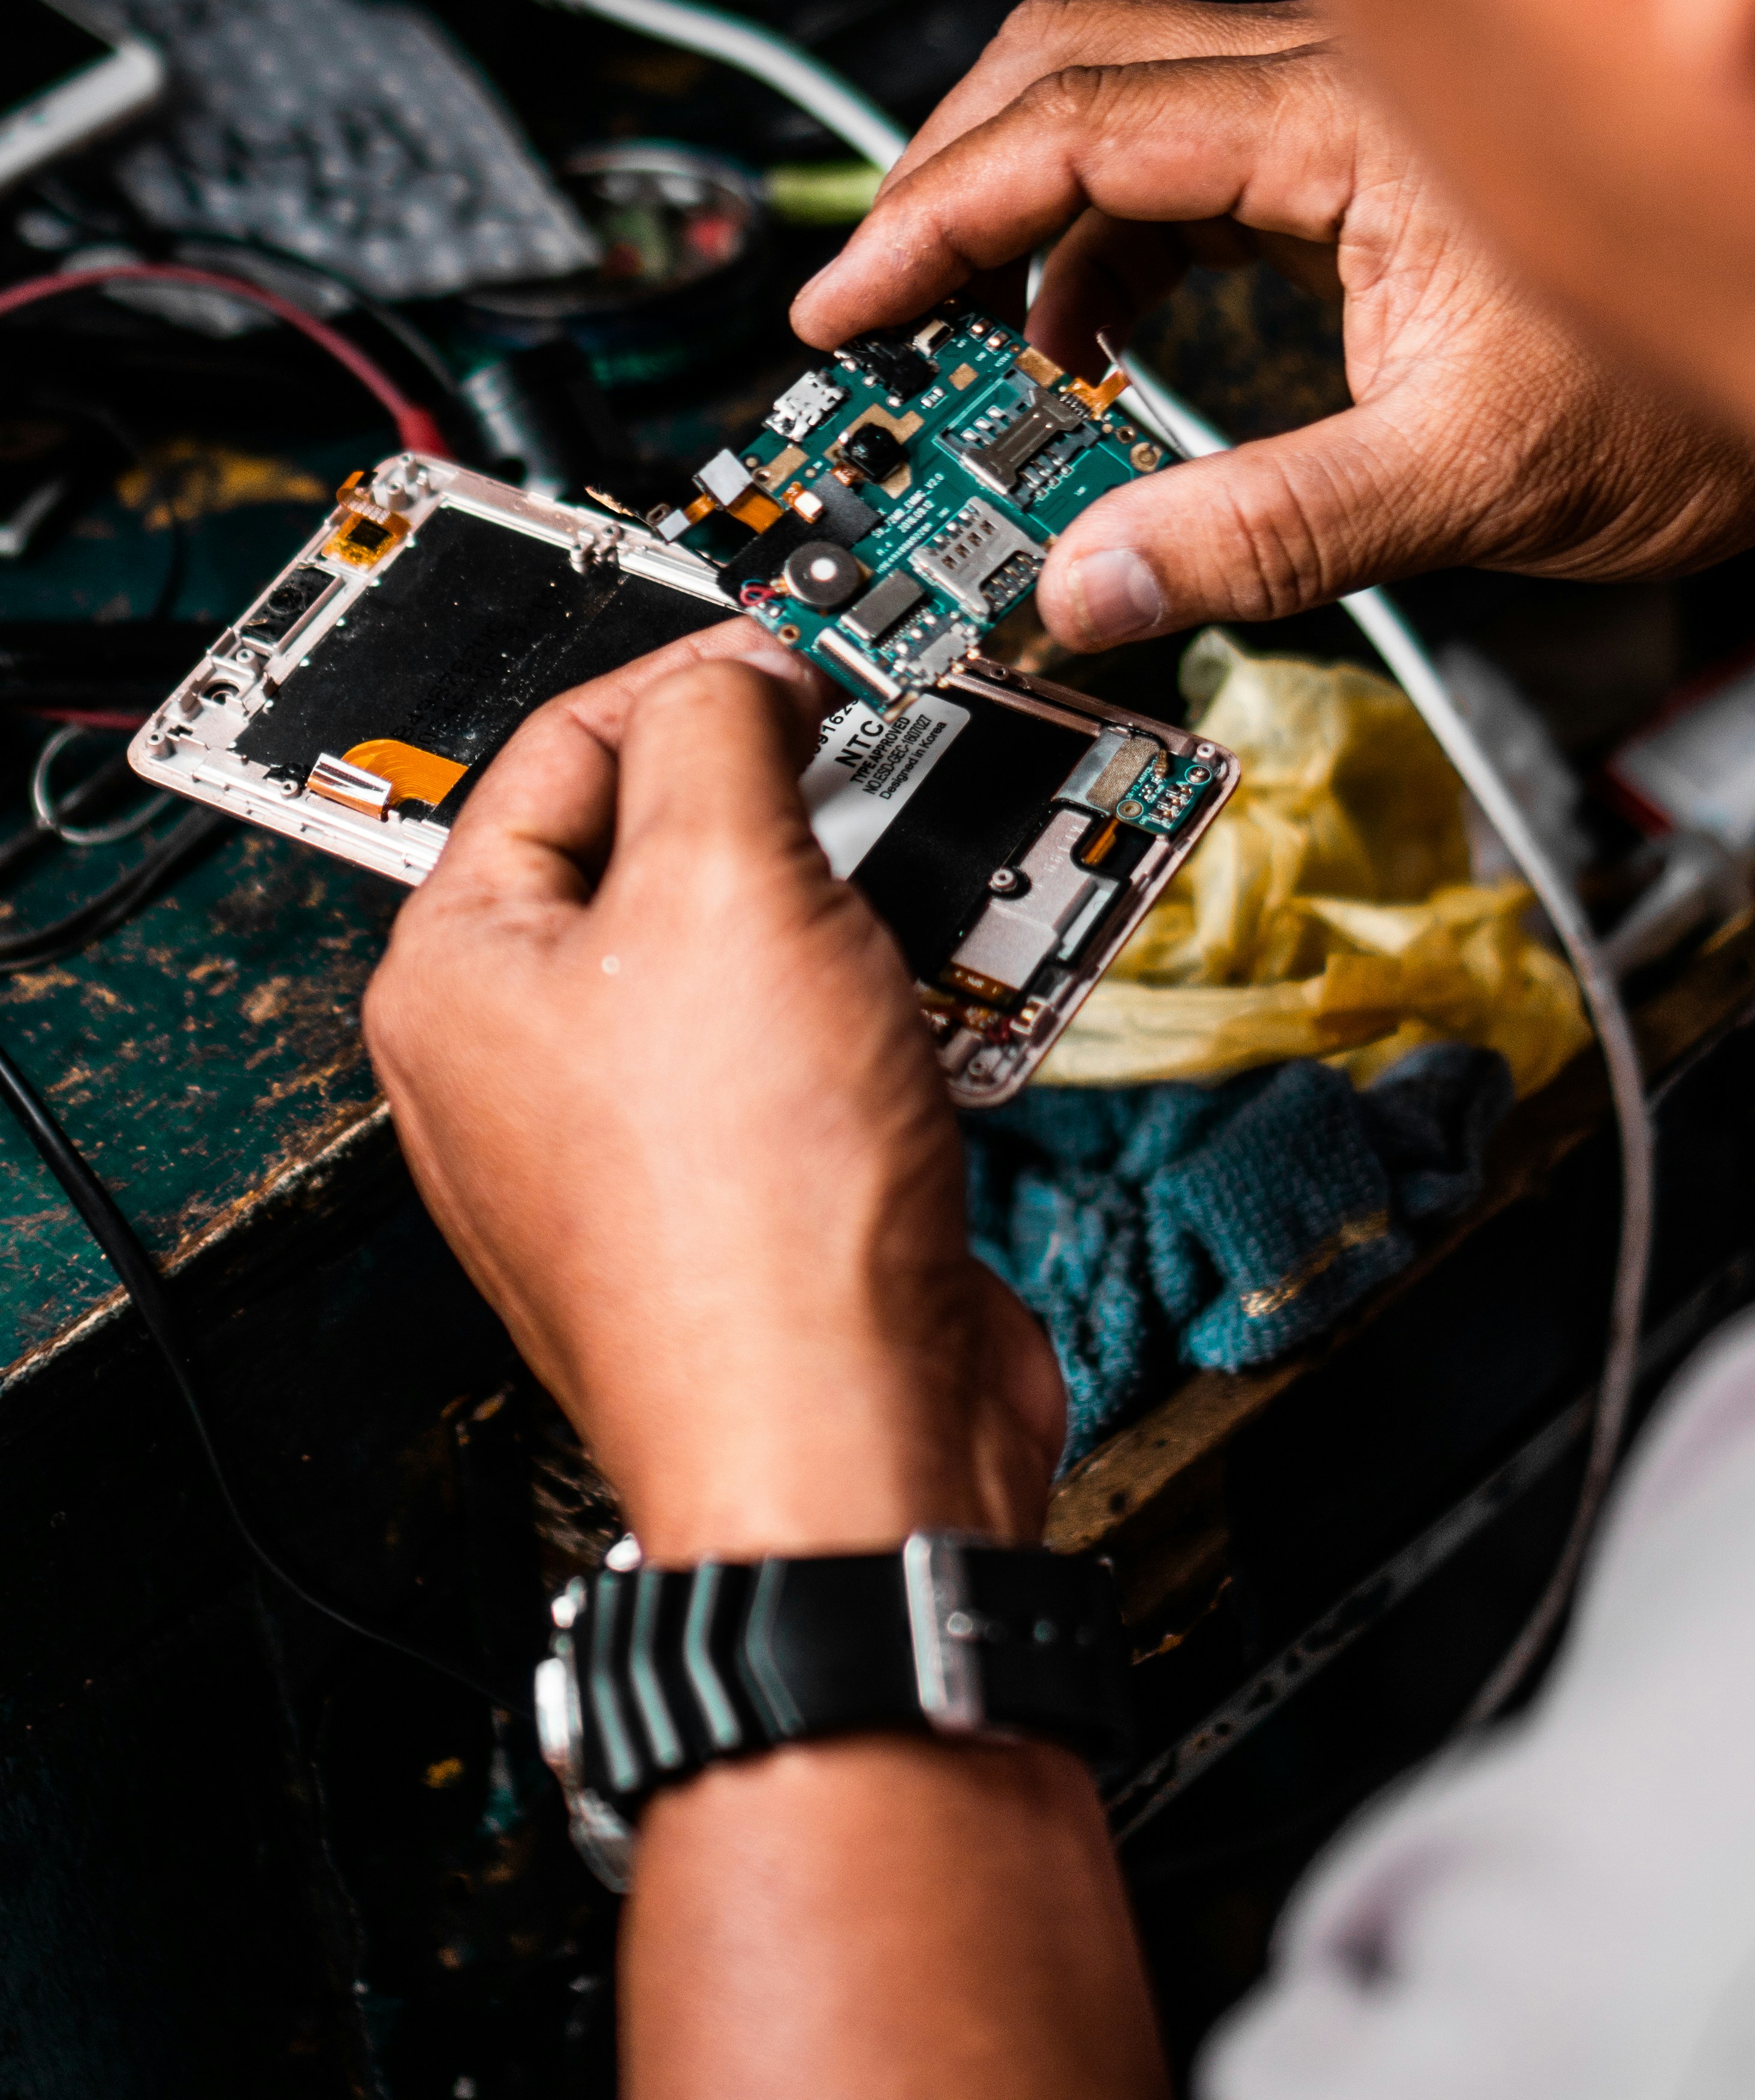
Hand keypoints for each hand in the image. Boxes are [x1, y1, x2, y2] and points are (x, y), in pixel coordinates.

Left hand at [362, 616, 1064, 1561]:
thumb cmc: (754, 1218)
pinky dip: (883, 1009)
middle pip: (659, 846)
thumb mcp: (730, 884)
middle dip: (784, 803)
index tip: (803, 655)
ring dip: (852, 911)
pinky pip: (808, 1050)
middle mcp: (521, 1060)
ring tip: (923, 889)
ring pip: (748, 950)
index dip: (694, 676)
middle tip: (875, 764)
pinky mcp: (740, 1196)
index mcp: (457, 978)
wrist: (853, 1450)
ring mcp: (631, 1139)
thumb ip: (722, 732)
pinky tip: (946, 1003)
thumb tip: (739, 670)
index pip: (560, 749)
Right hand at [792, 0, 1754, 647]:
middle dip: (948, 179)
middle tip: (870, 305)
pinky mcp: (1361, 157)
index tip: (845, 306)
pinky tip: (1089, 343)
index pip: (1076, 130)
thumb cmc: (1692, 393)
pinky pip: (1190, 163)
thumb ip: (1263, 534)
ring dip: (1024, 215)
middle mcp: (1334, 79)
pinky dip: (1107, 245)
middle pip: (1069, 66)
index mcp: (1344, 122)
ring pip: (1123, 104)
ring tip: (964, 346)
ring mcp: (1345, 108)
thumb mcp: (1466, 482)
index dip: (935, 218)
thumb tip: (1085, 588)